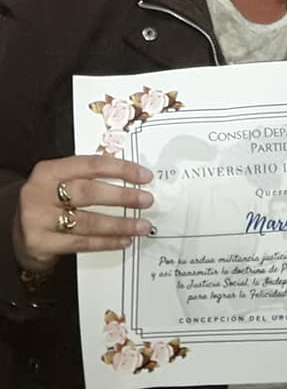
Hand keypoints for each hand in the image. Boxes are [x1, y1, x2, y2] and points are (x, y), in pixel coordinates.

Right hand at [13, 155, 153, 271]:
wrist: (18, 230)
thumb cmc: (48, 201)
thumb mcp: (62, 182)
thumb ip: (91, 176)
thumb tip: (133, 176)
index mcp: (49, 171)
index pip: (92, 165)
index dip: (121, 170)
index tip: (145, 176)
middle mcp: (40, 193)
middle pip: (88, 192)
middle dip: (122, 197)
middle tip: (146, 200)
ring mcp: (38, 219)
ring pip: (87, 221)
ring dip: (120, 224)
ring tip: (142, 226)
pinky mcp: (40, 243)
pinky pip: (81, 243)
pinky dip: (106, 242)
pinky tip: (123, 240)